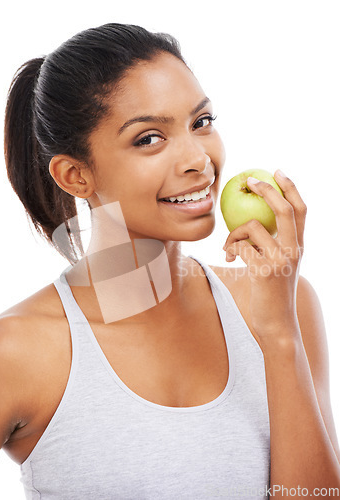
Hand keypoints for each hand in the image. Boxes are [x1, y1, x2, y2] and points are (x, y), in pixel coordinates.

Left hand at [223, 169, 306, 346]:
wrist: (277, 324)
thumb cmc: (273, 294)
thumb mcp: (280, 266)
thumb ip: (274, 245)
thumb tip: (254, 224)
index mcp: (299, 246)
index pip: (301, 210)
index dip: (291, 187)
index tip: (278, 172)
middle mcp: (294, 250)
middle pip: (283, 209)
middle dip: (266, 189)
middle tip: (248, 181)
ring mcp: (280, 260)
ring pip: (253, 227)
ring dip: (234, 233)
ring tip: (228, 248)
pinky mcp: (264, 271)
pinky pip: (241, 246)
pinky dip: (230, 248)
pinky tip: (228, 257)